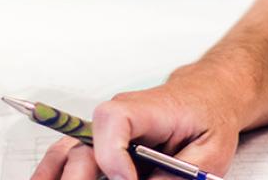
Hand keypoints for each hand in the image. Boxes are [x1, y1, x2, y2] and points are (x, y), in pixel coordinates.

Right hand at [30, 76, 240, 179]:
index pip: (114, 120)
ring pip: (69, 153)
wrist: (205, 97)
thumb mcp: (211, 151)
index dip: (113, 154)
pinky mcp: (102, 144)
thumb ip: (181, 173)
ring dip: (56, 175)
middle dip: (81, 178)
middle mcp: (119, 117)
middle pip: (86, 146)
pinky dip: (56, 172)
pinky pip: (70, 157)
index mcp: (147, 109)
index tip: (126, 179)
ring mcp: (106, 131)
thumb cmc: (209, 117)